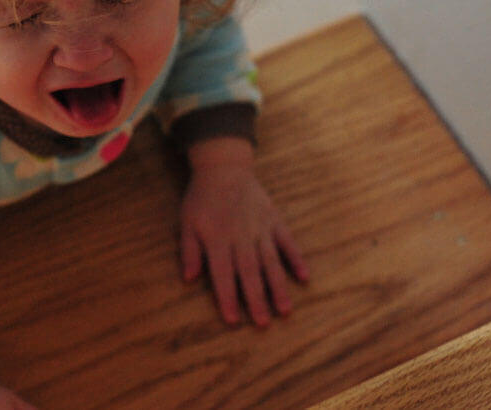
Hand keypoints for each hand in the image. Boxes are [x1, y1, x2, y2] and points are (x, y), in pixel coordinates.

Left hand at [179, 137, 308, 326]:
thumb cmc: (201, 198)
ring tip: (285, 309)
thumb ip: (189, 251)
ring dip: (278, 286)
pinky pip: (287, 241)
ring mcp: (260, 228)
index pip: (223, 273)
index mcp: (217, 238)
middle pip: (250, 272)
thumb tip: (188, 279)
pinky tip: (304, 276)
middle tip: (264, 323)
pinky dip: (296, 258)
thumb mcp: (187, 222)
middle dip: (256, 299)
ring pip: (271, 261)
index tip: (234, 320)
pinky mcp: (274, 220)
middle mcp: (241, 236)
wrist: (223, 167)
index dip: (227, 297)